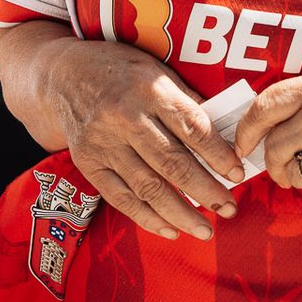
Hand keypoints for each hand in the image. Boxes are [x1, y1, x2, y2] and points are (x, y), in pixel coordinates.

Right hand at [49, 39, 241, 240]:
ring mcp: (104, 143)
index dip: (218, 154)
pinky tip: (171, 230)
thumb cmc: (121, 71)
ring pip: (148, 186)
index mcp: (150, 89)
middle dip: (206, 190)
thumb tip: (225, 135)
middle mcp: (126, 117)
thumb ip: (186, 103)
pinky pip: (121, 198)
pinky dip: (147, 218)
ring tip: (205, 230)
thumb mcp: (157, 71)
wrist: (63, 76)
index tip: (237, 174)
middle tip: (230, 208)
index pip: (192, 127)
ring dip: (180, 213)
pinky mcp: (89, 163)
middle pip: (173, 162)